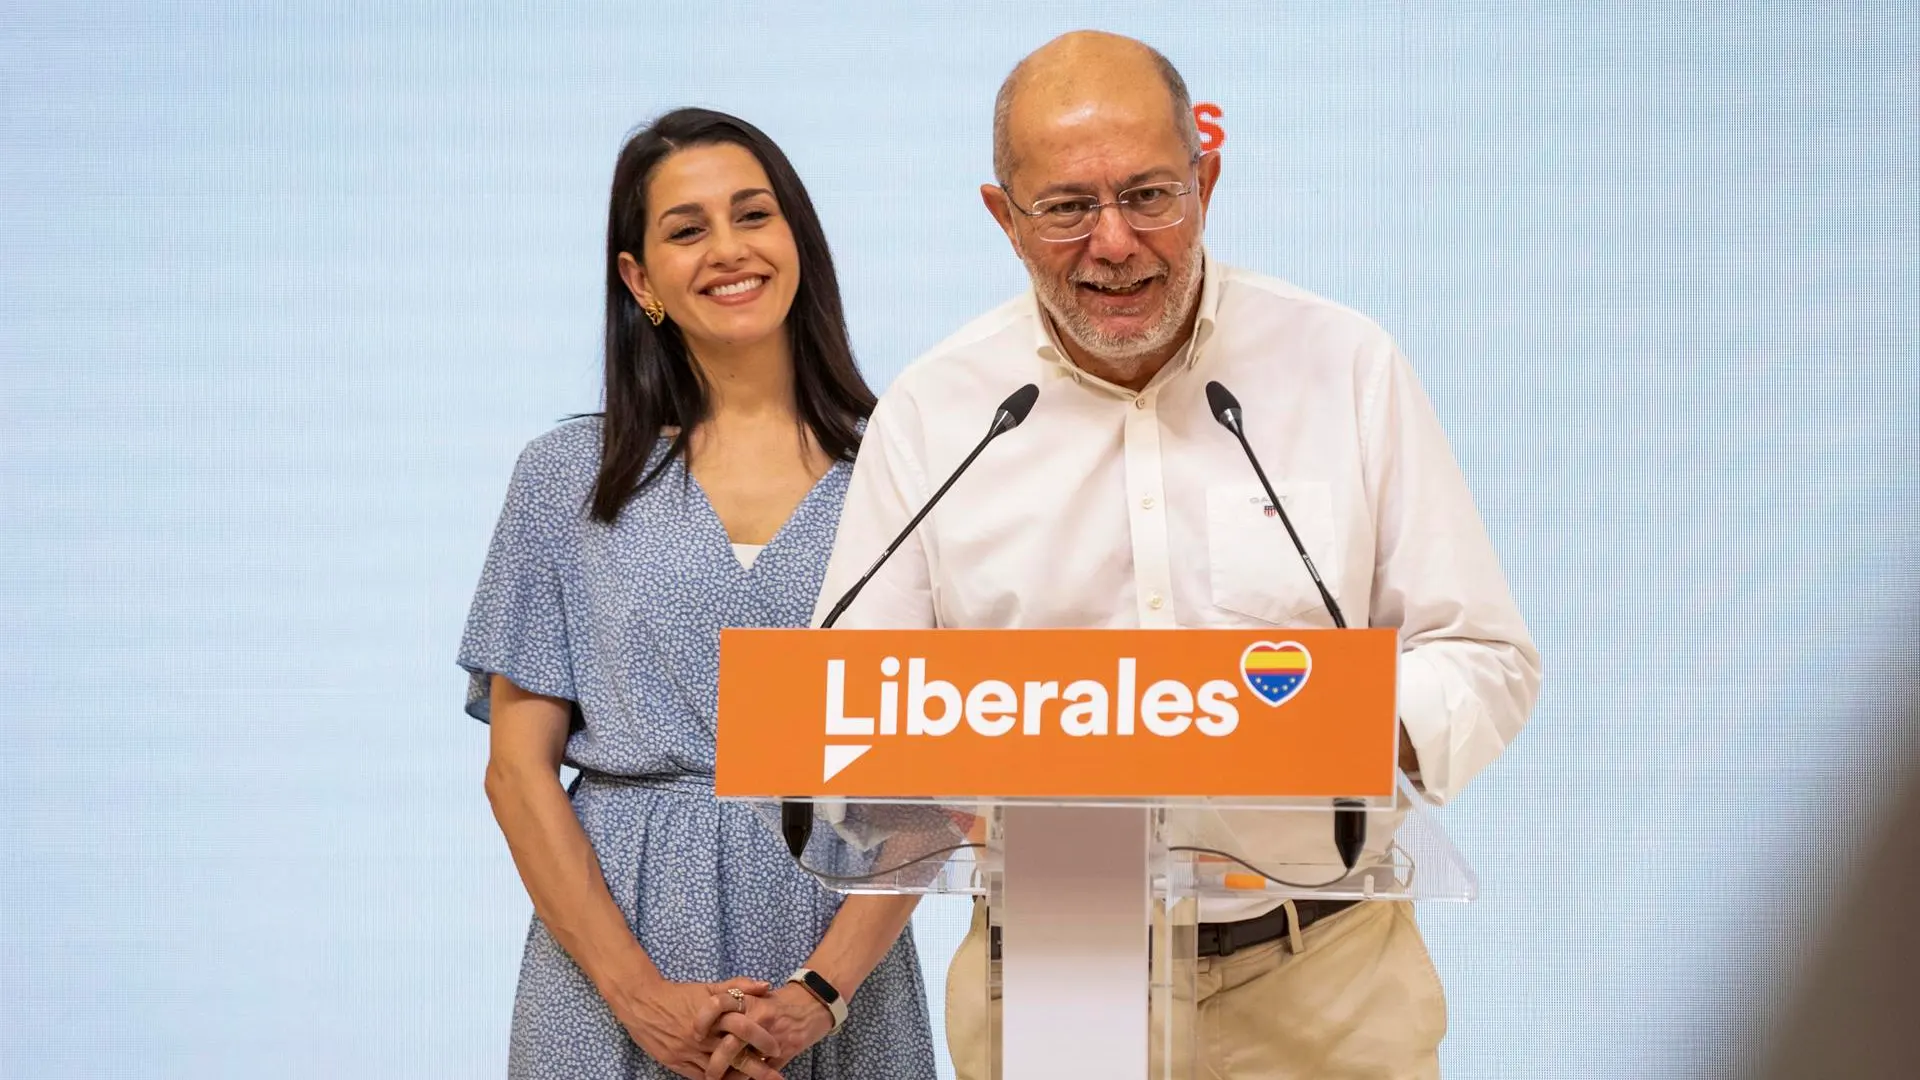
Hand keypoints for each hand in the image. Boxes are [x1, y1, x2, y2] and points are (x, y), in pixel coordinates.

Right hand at [604, 976, 776, 1079]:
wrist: (642, 1003)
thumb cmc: (678, 994)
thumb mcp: (708, 987)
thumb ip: (737, 986)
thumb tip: (766, 986)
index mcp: (712, 1015)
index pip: (743, 1029)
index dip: (762, 1040)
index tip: (778, 1048)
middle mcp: (702, 1036)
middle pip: (735, 1055)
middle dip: (758, 1068)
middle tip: (776, 1076)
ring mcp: (689, 1052)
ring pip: (719, 1071)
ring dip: (739, 1078)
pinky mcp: (677, 1063)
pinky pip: (701, 1077)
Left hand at [704, 983, 835, 1079]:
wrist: (814, 1002)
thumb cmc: (781, 1001)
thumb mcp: (757, 994)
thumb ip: (735, 999)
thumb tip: (708, 1012)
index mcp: (748, 1001)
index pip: (718, 1005)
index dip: (703, 1019)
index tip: (696, 1033)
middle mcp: (758, 1018)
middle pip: (730, 1044)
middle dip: (716, 1064)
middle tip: (708, 1073)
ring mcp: (772, 1037)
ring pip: (745, 1063)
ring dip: (731, 1077)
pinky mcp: (785, 1051)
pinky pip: (763, 1071)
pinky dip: (750, 1079)